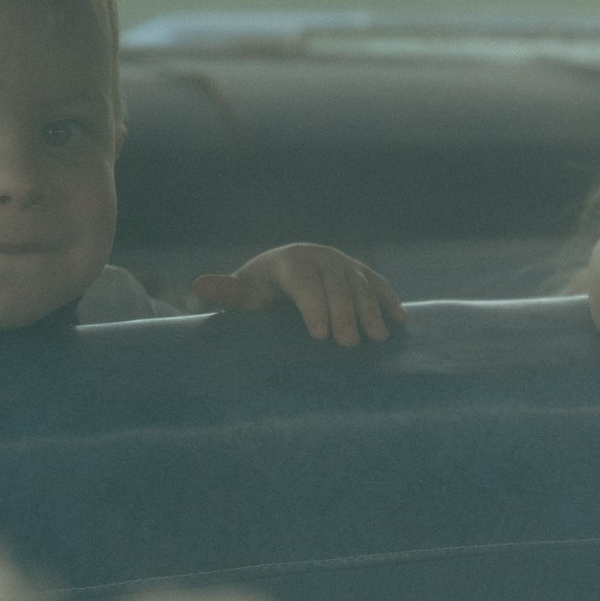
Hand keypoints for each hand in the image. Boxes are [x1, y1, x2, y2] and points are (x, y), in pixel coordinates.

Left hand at [193, 244, 408, 346]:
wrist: (282, 277)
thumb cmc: (259, 293)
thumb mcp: (241, 294)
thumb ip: (225, 292)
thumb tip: (199, 285)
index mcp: (290, 260)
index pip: (304, 282)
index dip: (313, 307)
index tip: (319, 336)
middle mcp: (320, 256)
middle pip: (336, 284)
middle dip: (344, 314)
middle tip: (348, 345)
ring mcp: (344, 263)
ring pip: (361, 284)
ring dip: (371, 310)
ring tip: (377, 338)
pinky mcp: (360, 273)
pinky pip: (378, 285)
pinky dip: (389, 301)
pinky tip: (400, 321)